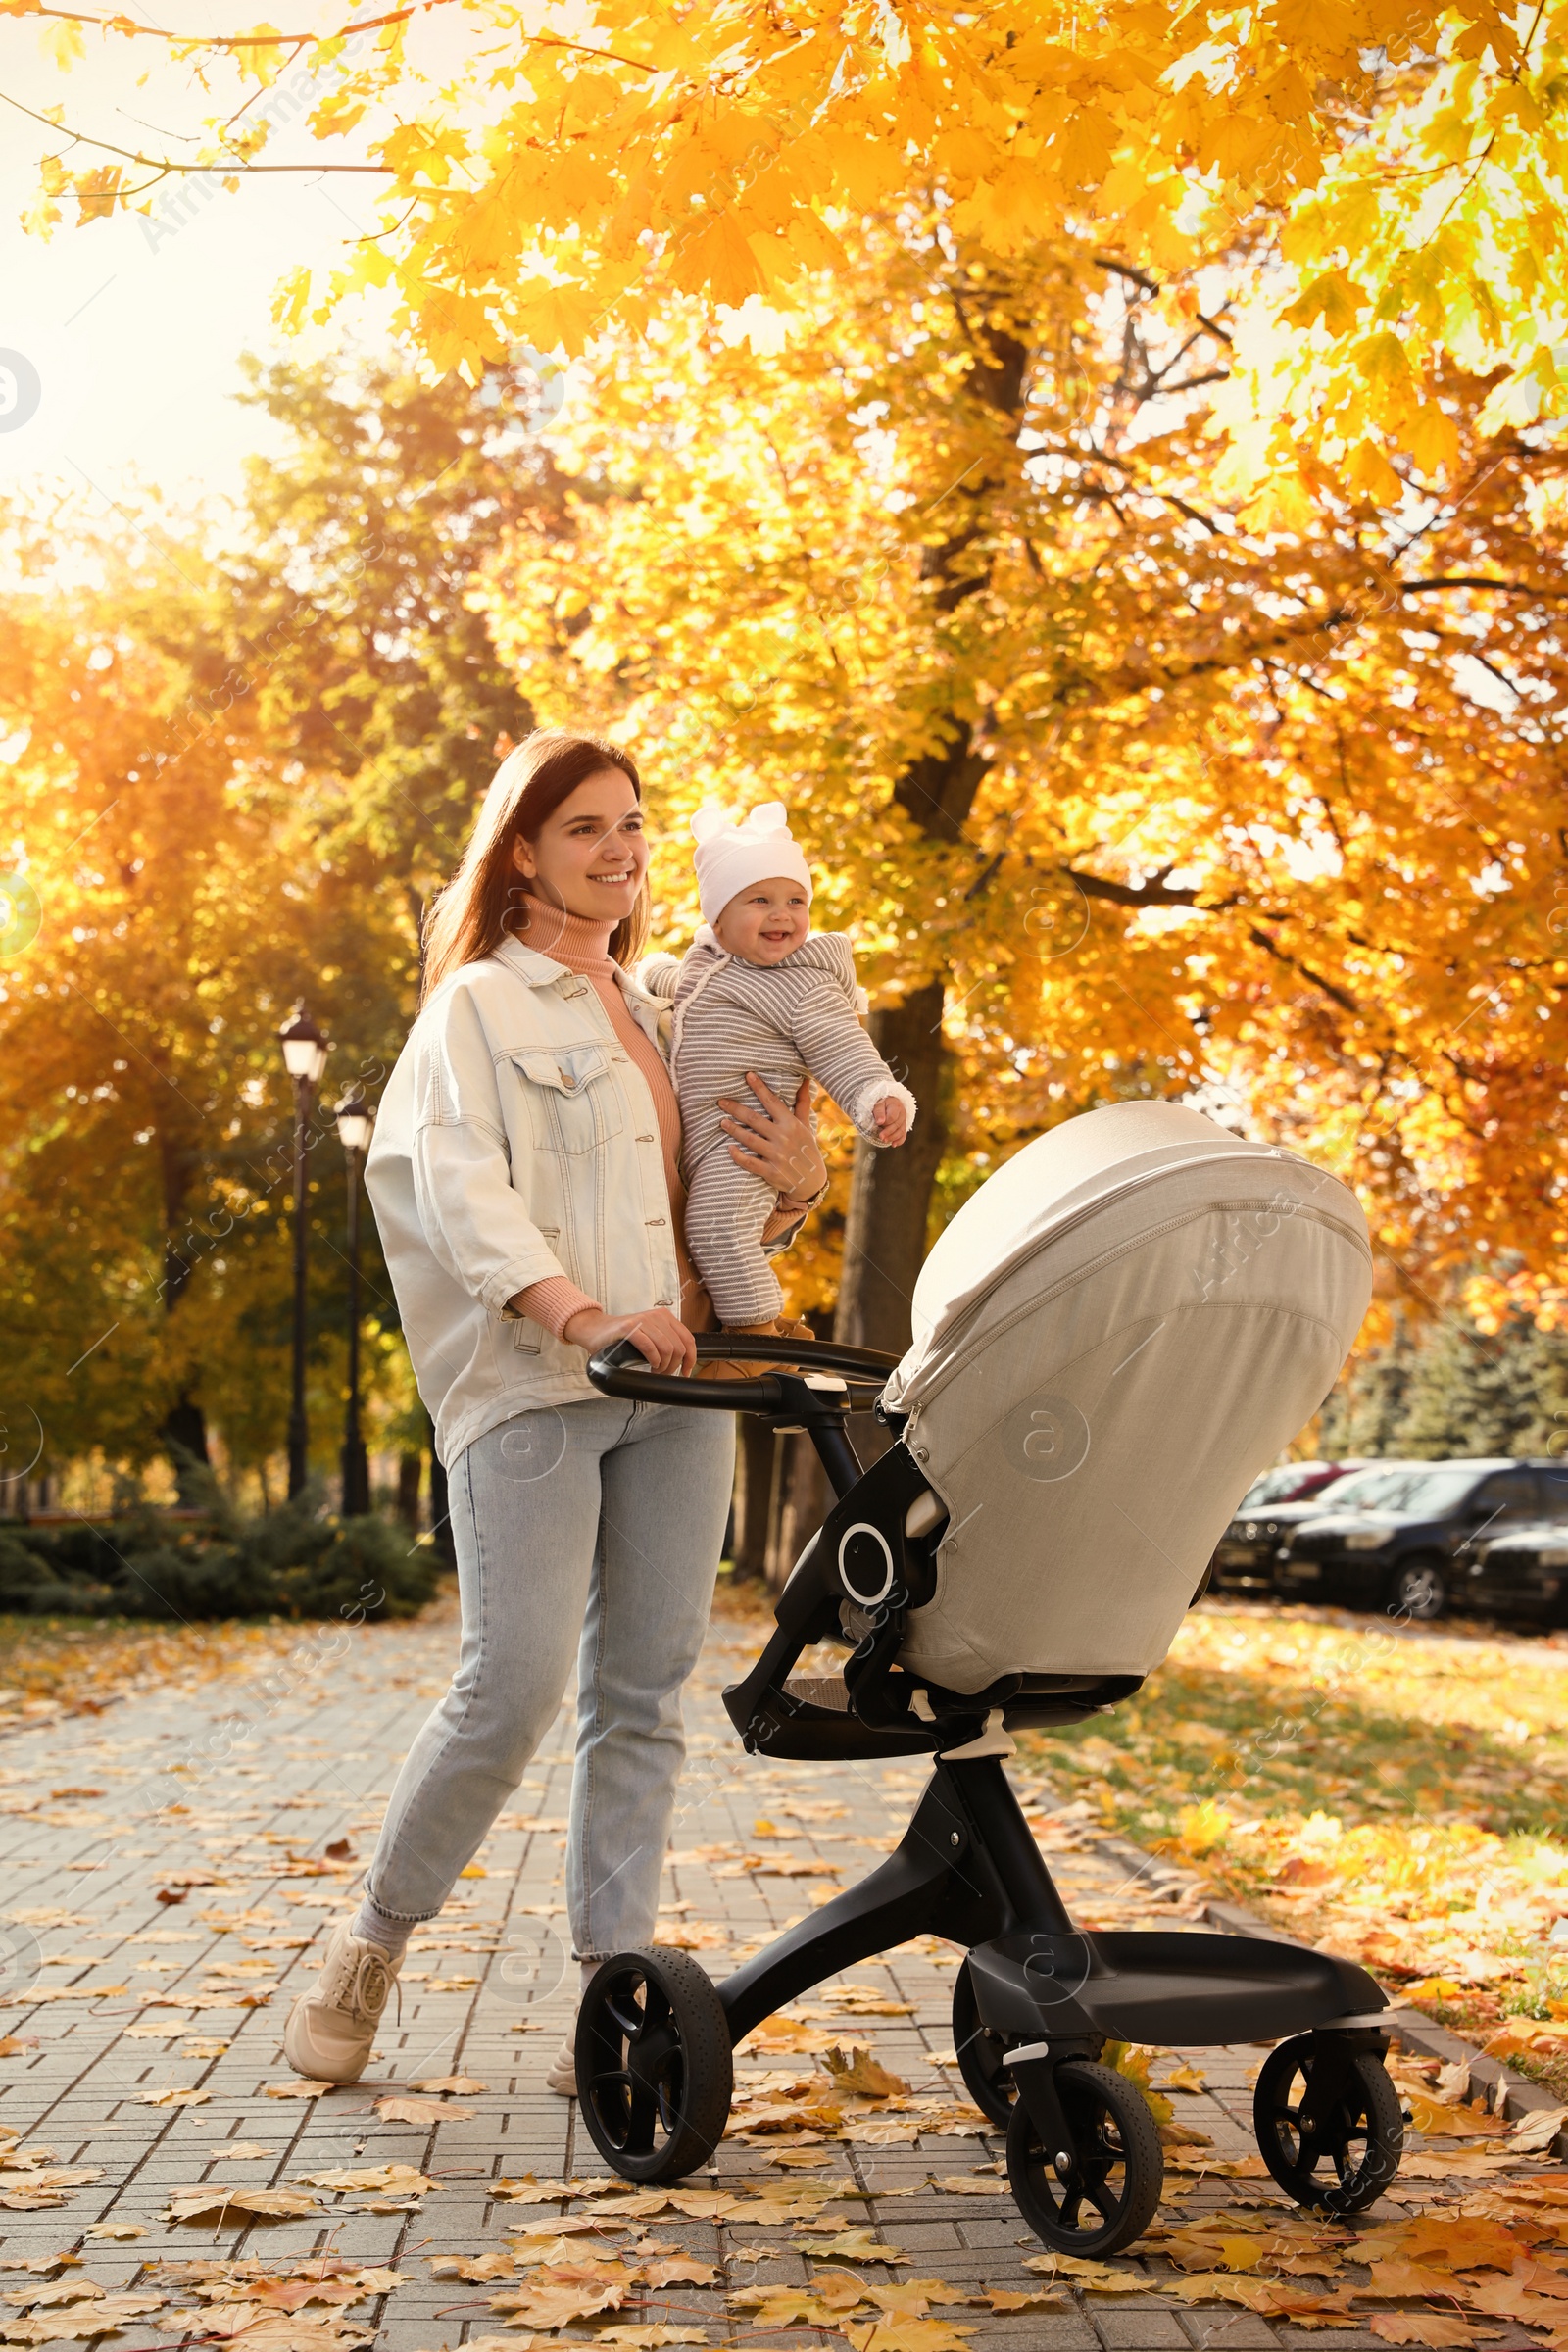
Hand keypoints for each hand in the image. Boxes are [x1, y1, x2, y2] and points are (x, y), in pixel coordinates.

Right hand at [560, 1304, 695, 1375]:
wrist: (596, 1330)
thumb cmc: (624, 1337)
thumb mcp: (650, 1335)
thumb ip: (666, 1341)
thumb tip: (684, 1361)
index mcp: (665, 1317)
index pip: (688, 1339)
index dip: (691, 1359)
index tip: (686, 1372)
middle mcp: (656, 1316)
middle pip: (678, 1348)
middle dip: (673, 1366)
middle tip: (662, 1373)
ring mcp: (643, 1320)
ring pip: (667, 1349)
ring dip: (662, 1366)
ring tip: (654, 1370)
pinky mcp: (629, 1328)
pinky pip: (649, 1348)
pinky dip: (653, 1361)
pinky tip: (649, 1365)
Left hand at [718, 1074, 826, 1204]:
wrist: (811, 1181)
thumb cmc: (806, 1148)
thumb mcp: (805, 1125)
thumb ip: (802, 1102)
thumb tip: (805, 1079)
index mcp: (791, 1124)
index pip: (773, 1102)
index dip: (760, 1088)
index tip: (747, 1076)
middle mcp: (784, 1138)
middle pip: (754, 1119)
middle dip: (736, 1109)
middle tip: (721, 1101)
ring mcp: (777, 1156)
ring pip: (749, 1139)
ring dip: (733, 1130)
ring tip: (722, 1122)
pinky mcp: (771, 1172)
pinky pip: (750, 1163)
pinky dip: (738, 1156)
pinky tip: (729, 1148)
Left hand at [872, 1096, 907, 1146]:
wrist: (888, 1102)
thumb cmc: (881, 1103)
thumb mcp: (878, 1103)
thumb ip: (879, 1112)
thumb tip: (880, 1122)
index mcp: (895, 1105)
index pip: (892, 1116)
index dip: (885, 1122)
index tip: (878, 1124)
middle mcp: (902, 1113)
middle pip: (897, 1125)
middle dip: (888, 1132)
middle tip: (881, 1137)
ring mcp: (903, 1120)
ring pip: (901, 1130)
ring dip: (893, 1137)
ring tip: (884, 1141)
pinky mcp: (903, 1126)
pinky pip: (903, 1134)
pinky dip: (899, 1140)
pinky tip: (894, 1144)